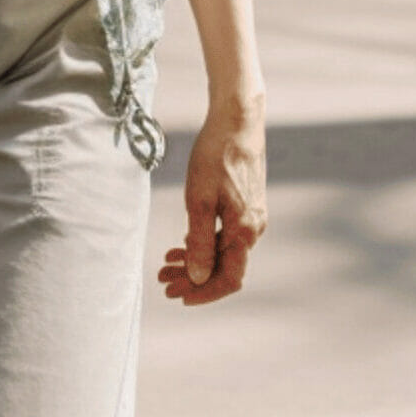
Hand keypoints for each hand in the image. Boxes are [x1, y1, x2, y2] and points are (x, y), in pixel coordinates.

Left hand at [158, 89, 265, 305]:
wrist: (236, 120)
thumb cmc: (216, 156)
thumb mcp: (200, 200)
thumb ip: (200, 241)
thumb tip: (198, 278)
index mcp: (245, 232)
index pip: (228, 279)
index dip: (203, 293)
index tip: (177, 296)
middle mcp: (253, 229)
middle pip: (223, 267)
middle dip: (192, 278)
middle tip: (162, 281)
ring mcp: (251, 216)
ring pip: (223, 250)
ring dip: (196, 260)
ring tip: (166, 263)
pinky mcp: (246, 203)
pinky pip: (225, 234)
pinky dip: (204, 241)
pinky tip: (185, 240)